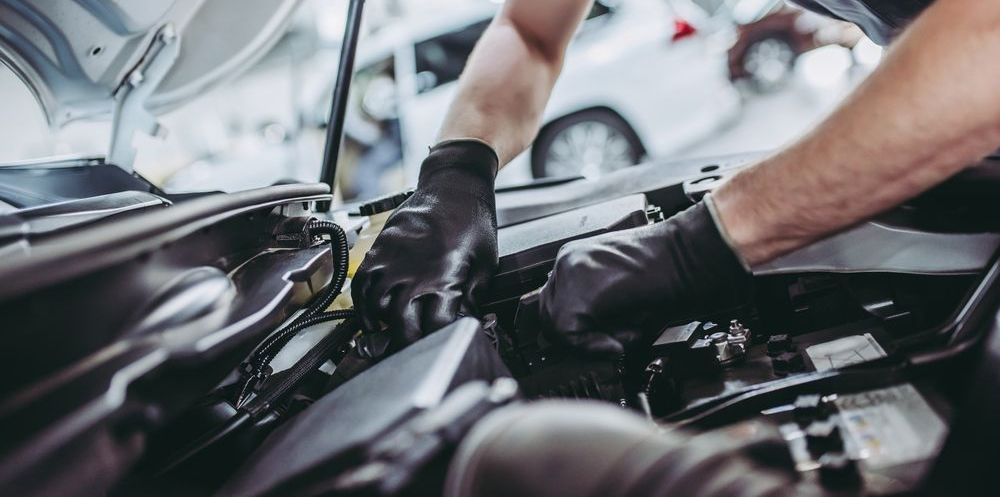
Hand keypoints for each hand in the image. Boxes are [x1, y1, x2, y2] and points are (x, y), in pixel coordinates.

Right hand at [352, 140, 498, 350]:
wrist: (454, 184)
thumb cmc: (473, 220)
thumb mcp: (485, 263)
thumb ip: (473, 297)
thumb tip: (466, 322)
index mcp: (444, 277)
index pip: (435, 327)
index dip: (439, 341)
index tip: (443, 344)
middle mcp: (413, 271)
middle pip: (400, 324)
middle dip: (406, 343)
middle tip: (412, 351)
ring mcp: (392, 260)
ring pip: (375, 306)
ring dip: (381, 326)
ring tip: (389, 335)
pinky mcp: (380, 249)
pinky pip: (362, 284)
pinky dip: (362, 304)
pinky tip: (373, 313)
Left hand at [538, 200, 750, 355]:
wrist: (690, 257)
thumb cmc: (666, 275)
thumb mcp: (619, 294)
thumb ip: (592, 312)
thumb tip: (578, 340)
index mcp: (575, 258)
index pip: (553, 302)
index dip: (573, 330)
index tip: (599, 338)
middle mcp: (568, 261)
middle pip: (548, 315)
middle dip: (577, 337)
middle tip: (610, 341)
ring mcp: (571, 272)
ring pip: (556, 326)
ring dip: (587, 341)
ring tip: (620, 336)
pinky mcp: (581, 290)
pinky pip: (569, 333)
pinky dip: (592, 346)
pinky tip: (618, 341)